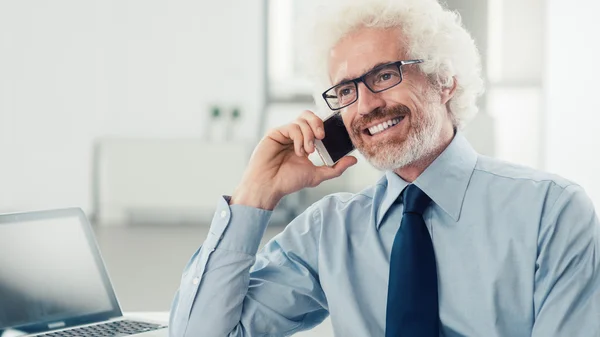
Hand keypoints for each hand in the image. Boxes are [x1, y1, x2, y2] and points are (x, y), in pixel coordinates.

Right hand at [231, 110, 356, 209]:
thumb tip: (353, 160)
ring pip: (302, 120)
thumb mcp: (317, 175)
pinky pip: (292, 126)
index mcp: (304, 142)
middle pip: (309, 116)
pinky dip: (299, 138)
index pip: (316, 125)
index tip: (328, 138)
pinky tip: (298, 151)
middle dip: (318, 124)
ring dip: (309, 135)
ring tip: (308, 151)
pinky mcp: (275, 133)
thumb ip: (336, 168)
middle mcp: (294, 135)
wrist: (269, 186)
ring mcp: (284, 133)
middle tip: (321, 137)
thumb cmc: (288, 182)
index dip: (324, 126)